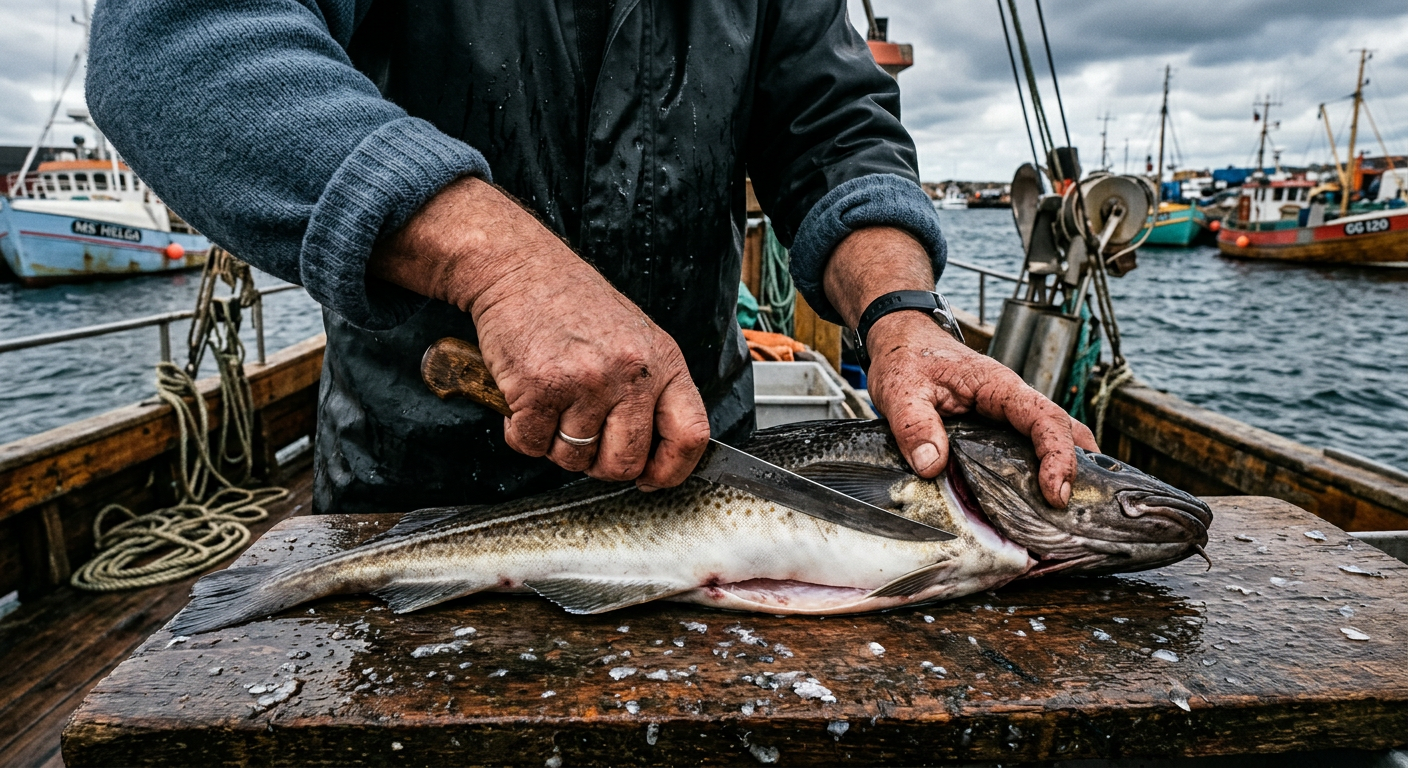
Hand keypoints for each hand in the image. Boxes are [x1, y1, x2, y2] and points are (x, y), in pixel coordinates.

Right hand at [369, 177, 710, 487]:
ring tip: (553, 404)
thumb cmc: (574, 303)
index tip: (653, 479)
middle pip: (625, 463)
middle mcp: (629, 374)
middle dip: (600, 465)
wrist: (520, 267)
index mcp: (663, 362)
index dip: (672, 470)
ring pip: (573, 459)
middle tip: (585, 439)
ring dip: (557, 445)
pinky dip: (521, 432)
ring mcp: (584, 383)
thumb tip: (656, 453)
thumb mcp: (636, 338)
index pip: (690, 435)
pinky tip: (525, 399)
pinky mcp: (538, 389)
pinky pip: (531, 444)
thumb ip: (650, 389)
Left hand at [865, 312, 1097, 506]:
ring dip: (1065, 466)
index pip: (1044, 418)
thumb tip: (932, 465)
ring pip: (1053, 435)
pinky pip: (1030, 443)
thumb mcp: (900, 392)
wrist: (904, 342)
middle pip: (1062, 428)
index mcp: (997, 386)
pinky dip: (1043, 466)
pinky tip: (1039, 496)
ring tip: (1066, 511)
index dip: (1057, 455)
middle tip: (1069, 511)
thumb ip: (914, 426)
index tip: (1056, 493)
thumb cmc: (906, 361)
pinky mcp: (998, 424)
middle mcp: (1012, 398)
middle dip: (1074, 466)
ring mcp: (1008, 412)